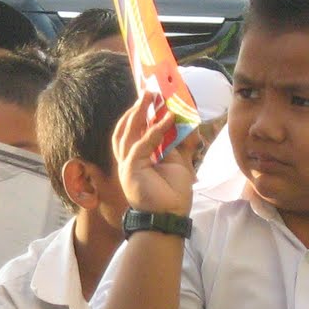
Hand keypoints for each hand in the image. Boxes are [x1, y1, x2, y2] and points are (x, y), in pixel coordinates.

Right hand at [111, 95, 195, 216]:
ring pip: (127, 133)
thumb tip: (183, 123)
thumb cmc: (172, 194)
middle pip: (125, 128)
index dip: (140, 113)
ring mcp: (127, 164)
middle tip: (148, 92)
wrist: (170, 216)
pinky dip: (154, 131)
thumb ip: (177, 143)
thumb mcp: (178, 162)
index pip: (134, 130)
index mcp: (137, 158)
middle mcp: (128, 159)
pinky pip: (141, 145)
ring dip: (139, 113)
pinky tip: (166, 119)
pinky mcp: (130, 169)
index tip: (150, 97)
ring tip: (150, 97)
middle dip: (136, 109)